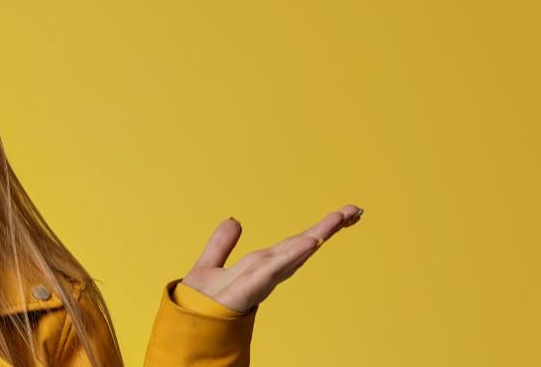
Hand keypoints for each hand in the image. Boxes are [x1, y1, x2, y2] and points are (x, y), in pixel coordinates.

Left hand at [182, 204, 363, 311]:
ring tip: (340, 219)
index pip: (292, 244)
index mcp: (258, 268)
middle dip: (327, 228)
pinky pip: (267, 272)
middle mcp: (262, 275)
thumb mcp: (207, 267)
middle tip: (355, 209)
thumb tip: (235, 220)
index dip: (318, 229)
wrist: (185, 331)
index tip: (344, 213)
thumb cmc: (199, 304)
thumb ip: (222, 244)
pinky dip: (290, 257)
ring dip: (315, 236)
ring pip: (289, 256)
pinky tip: (311, 243)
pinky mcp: (240, 294)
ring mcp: (254, 284)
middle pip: (299, 247)